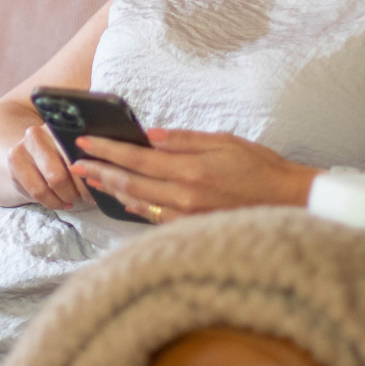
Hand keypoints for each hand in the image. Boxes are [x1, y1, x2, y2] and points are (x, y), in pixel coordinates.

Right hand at [7, 124, 93, 209]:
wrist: (28, 153)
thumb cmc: (62, 155)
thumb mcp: (77, 149)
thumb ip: (92, 155)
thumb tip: (109, 175)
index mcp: (61, 126)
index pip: (79, 153)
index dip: (91, 174)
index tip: (99, 185)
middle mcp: (39, 133)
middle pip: (64, 172)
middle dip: (79, 190)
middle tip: (86, 196)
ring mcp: (23, 147)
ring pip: (51, 183)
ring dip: (66, 197)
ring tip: (73, 199)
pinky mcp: (14, 162)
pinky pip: (38, 192)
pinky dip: (53, 202)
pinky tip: (61, 202)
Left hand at [70, 128, 314, 222]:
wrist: (289, 203)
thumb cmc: (261, 168)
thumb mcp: (225, 142)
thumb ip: (184, 139)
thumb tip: (148, 136)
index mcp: (190, 171)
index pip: (136, 159)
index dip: (106, 151)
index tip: (84, 143)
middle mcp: (184, 196)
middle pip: (129, 184)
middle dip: (99, 171)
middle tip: (75, 163)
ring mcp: (186, 217)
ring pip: (137, 203)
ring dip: (111, 191)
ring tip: (91, 179)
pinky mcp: (192, 229)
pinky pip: (155, 218)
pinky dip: (135, 207)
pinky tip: (123, 200)